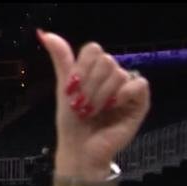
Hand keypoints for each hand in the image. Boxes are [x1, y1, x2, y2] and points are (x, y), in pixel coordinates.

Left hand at [38, 30, 149, 173]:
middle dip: (89, 86)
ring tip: (93, 112)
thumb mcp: (63, 89)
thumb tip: (46, 35)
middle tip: (82, 105)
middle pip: (106, 61)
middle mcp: (112, 76)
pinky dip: (122, 94)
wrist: (79, 148)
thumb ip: (61, 60)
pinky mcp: (139, 101)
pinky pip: (138, 84)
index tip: (72, 89)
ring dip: (101, 95)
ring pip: (119, 73)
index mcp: (94, 71)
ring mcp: (127, 88)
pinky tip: (112, 106)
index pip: (93, 50)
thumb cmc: (71, 123)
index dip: (82, 68)